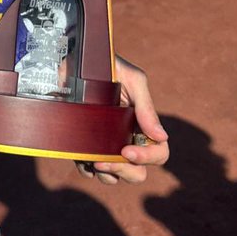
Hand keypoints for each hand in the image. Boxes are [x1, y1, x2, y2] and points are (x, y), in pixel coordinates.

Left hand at [75, 55, 169, 185]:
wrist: (75, 58)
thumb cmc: (107, 66)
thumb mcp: (131, 79)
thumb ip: (146, 106)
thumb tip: (161, 136)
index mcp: (142, 125)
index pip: (158, 153)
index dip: (148, 158)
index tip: (127, 150)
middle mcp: (127, 138)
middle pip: (138, 173)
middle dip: (125, 171)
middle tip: (105, 161)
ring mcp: (106, 144)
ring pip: (115, 177)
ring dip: (108, 175)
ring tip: (93, 161)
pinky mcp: (85, 145)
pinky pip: (89, 170)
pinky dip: (88, 170)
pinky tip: (82, 159)